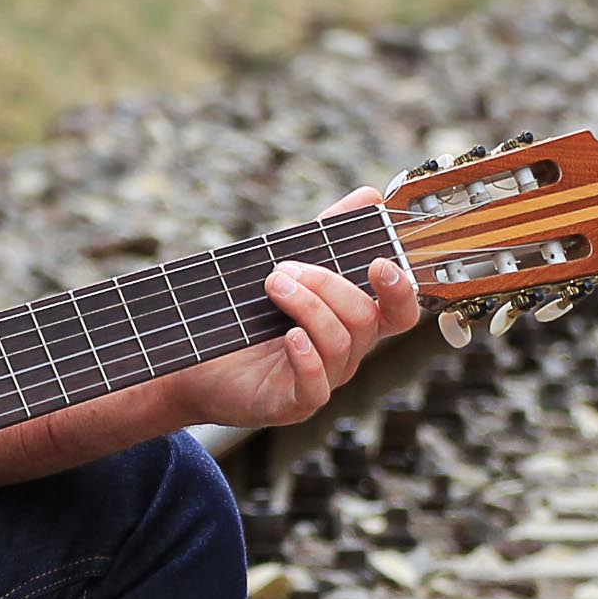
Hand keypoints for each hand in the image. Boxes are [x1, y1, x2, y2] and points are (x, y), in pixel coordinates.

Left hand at [164, 188, 422, 430]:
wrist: (198, 362)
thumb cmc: (249, 316)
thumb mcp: (291, 268)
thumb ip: (329, 234)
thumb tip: (370, 195)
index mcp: (353, 321)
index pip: (398, 311)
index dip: (399, 290)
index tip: (379, 263)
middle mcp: (346, 352)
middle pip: (365, 320)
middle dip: (328, 286)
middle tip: (283, 269)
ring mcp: (324, 379)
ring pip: (340, 344)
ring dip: (309, 308)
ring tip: (273, 286)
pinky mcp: (295, 403)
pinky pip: (316, 386)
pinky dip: (307, 357)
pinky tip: (290, 337)